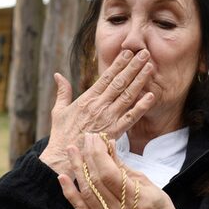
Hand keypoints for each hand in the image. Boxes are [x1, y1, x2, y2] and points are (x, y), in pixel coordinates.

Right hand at [39, 49, 156, 174]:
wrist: (63, 157)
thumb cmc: (60, 135)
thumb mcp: (58, 110)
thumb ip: (62, 92)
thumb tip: (58, 75)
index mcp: (87, 99)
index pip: (106, 77)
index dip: (118, 64)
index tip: (128, 52)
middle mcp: (99, 106)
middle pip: (120, 82)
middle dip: (133, 66)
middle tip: (145, 53)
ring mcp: (108, 118)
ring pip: (127, 96)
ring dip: (140, 80)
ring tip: (150, 67)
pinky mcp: (114, 132)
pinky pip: (131, 118)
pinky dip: (141, 107)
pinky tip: (151, 96)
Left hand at [57, 133, 186, 208]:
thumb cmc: (159, 206)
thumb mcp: (147, 183)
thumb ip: (124, 167)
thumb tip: (107, 145)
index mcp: (137, 199)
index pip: (109, 173)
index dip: (98, 154)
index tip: (95, 138)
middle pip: (96, 181)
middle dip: (88, 157)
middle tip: (85, 139)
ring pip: (87, 192)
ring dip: (77, 169)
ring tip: (72, 151)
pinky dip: (70, 192)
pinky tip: (63, 177)